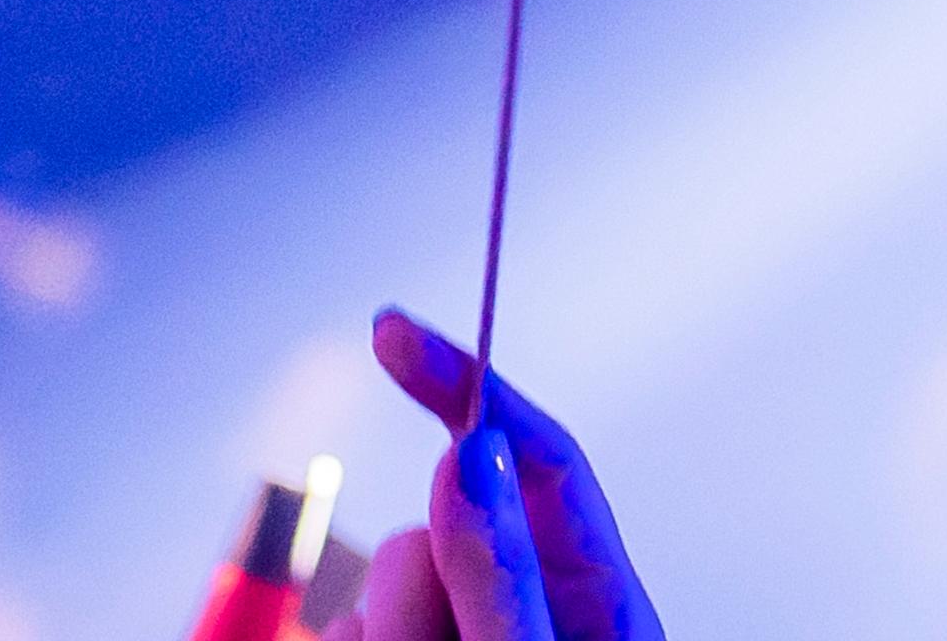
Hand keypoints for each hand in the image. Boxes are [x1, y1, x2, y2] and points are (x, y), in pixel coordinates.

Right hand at [321, 309, 661, 640]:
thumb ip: (502, 569)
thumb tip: (472, 456)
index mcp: (599, 600)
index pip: (542, 457)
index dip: (471, 387)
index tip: (398, 336)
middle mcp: (529, 604)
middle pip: (446, 514)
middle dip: (422, 565)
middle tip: (433, 639)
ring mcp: (461, 626)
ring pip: (392, 568)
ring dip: (389, 621)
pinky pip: (347, 621)